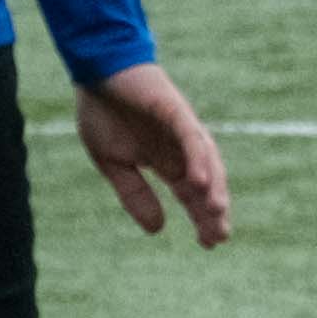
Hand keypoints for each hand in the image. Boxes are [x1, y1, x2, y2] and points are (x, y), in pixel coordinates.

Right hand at [73, 63, 230, 245]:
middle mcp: (181, 148)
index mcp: (168, 161)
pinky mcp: (175, 111)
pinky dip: (198, 158)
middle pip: (206, 184)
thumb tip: (157, 229)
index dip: (202, 218)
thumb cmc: (104, 113)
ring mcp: (182, 130)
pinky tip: (200, 182)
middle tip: (219, 237)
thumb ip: (135, 195)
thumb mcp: (115, 164)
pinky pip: (191, 137)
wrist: (97, 73)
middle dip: (213, 210)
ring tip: (216, 213)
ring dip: (213, 186)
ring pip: (206, 161)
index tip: (209, 244)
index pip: (193, 195)